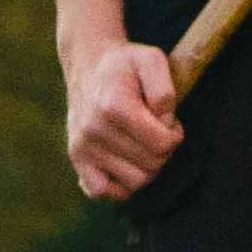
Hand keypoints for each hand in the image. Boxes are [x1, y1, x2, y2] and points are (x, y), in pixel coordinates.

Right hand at [65, 34, 190, 202]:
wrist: (88, 65)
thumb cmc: (126, 65)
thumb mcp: (152, 60)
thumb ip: (164, 90)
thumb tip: (164, 124)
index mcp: (114, 106)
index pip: (162, 145)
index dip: (174, 134)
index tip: (168, 120)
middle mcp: (94, 129)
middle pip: (152, 165)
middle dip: (163, 150)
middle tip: (155, 130)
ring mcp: (82, 146)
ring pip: (134, 182)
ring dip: (146, 167)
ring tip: (142, 144)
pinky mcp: (76, 158)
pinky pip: (101, 192)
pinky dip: (119, 186)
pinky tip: (126, 165)